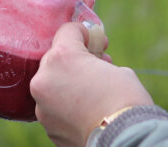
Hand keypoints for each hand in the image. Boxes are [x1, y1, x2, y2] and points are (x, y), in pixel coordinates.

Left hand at [30, 22, 153, 146]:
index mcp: (61, 57)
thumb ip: (95, 61)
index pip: (67, 31)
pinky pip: (54, 106)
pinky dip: (66, 104)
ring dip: (68, 82)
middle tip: (97, 64)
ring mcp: (42, 104)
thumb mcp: (116, 68)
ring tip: (91, 89)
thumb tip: (92, 65)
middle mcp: (45, 78)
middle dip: (76, 59)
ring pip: (52, 83)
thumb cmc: (125, 100)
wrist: (125, 138)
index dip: (85, 34)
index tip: (97, 42)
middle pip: (56, 57)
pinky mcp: (47, 126)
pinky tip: (85, 108)